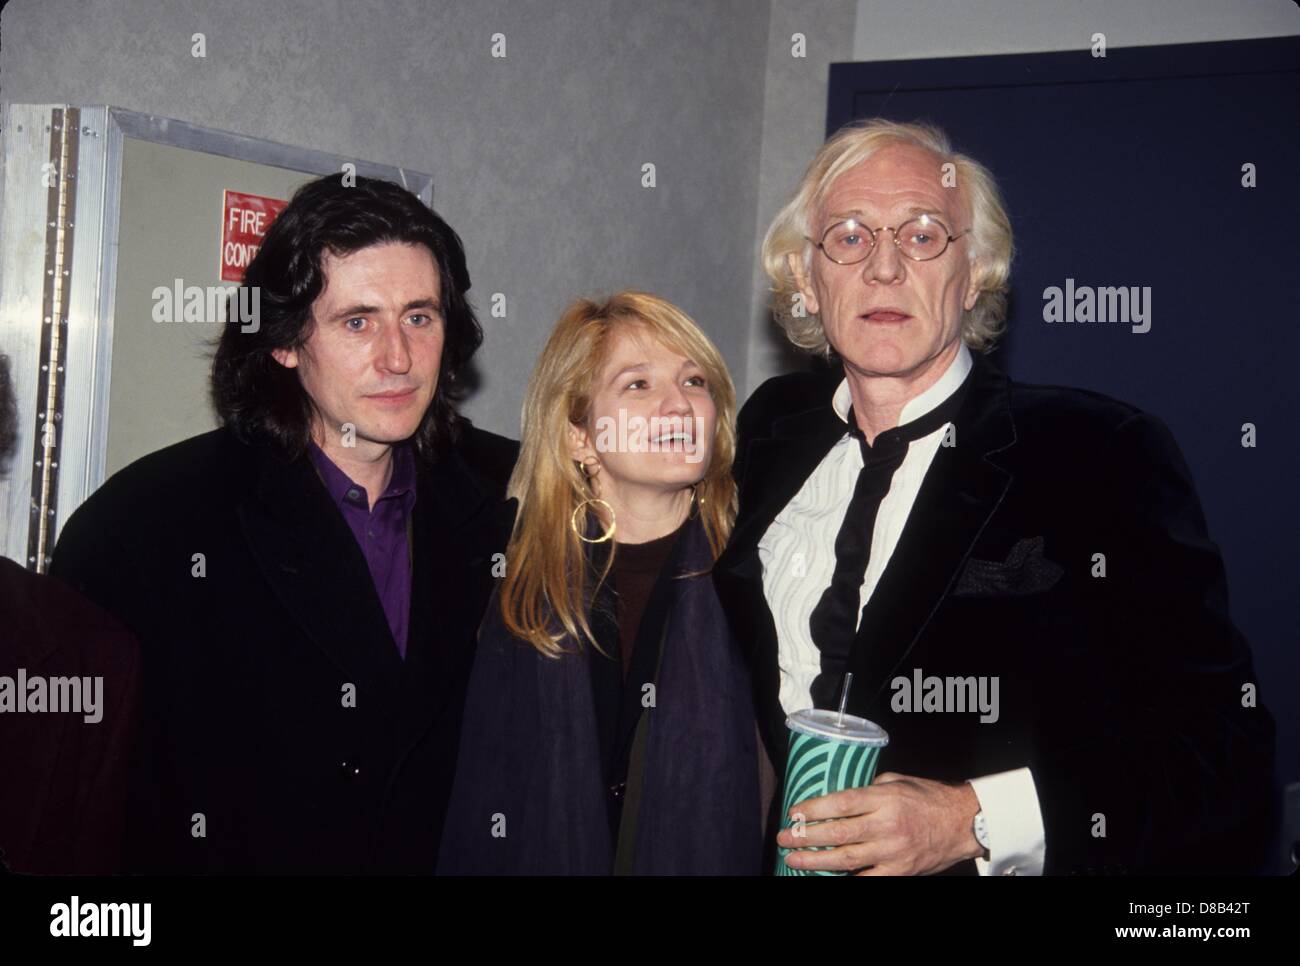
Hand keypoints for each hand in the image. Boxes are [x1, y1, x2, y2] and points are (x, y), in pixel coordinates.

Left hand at [774, 772, 983, 874]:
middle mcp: (887, 826)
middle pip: (838, 833)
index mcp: (885, 799)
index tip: (793, 811)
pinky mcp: (899, 872)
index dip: (813, 809)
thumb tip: (840, 795)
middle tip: (782, 837)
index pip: (841, 803)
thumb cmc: (929, 797)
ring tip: (793, 859)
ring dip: (816, 860)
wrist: (964, 823)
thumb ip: (869, 788)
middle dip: (805, 837)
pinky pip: (866, 879)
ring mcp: (893, 852)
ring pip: (846, 860)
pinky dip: (845, 878)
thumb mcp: (897, 781)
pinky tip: (824, 876)